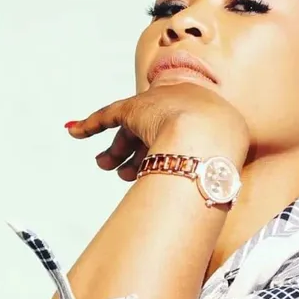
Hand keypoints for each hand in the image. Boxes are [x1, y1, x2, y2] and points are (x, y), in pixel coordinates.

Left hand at [66, 83, 249, 181]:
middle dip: (133, 157)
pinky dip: (90, 125)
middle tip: (123, 175)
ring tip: (105, 167)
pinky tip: (74, 133)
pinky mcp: (135, 107)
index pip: (176, 135)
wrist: (209, 137)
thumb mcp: (223, 158)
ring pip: (130, 131)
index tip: (147, 173)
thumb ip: (215, 165)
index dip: (158, 155)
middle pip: (151, 134)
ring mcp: (157, 107)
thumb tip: (219, 191)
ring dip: (115, 152)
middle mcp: (180, 107)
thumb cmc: (220, 154)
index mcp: (204, 117)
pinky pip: (108, 116)